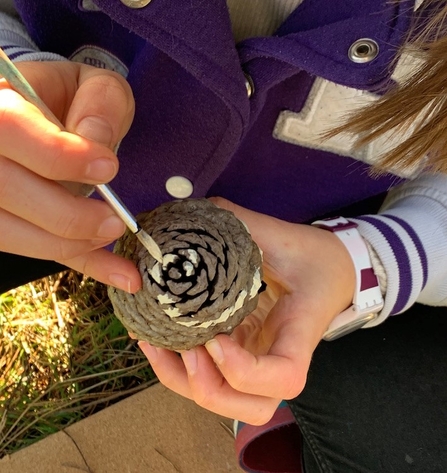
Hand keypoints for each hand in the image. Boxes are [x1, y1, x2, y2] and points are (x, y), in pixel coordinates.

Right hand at [0, 61, 140, 291]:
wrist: (47, 114)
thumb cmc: (70, 97)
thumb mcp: (92, 84)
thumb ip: (99, 104)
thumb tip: (96, 145)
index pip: (9, 128)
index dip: (57, 155)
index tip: (108, 168)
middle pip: (3, 190)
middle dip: (65, 215)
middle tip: (115, 221)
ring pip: (8, 231)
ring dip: (67, 244)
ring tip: (111, 235)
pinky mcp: (3, 220)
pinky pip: (34, 249)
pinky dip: (81, 263)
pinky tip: (122, 274)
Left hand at [139, 197, 355, 423]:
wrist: (330, 270)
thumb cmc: (313, 257)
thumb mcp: (281, 236)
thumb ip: (240, 222)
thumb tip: (192, 207)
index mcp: (299, 332)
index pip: (284, 378)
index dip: (243, 370)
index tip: (214, 338)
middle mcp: (280, 356)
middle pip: (251, 407)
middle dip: (208, 388)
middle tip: (183, 350)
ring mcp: (262, 359)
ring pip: (228, 401)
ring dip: (186, 383)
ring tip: (156, 346)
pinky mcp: (246, 352)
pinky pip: (213, 377)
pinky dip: (180, 370)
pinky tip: (155, 342)